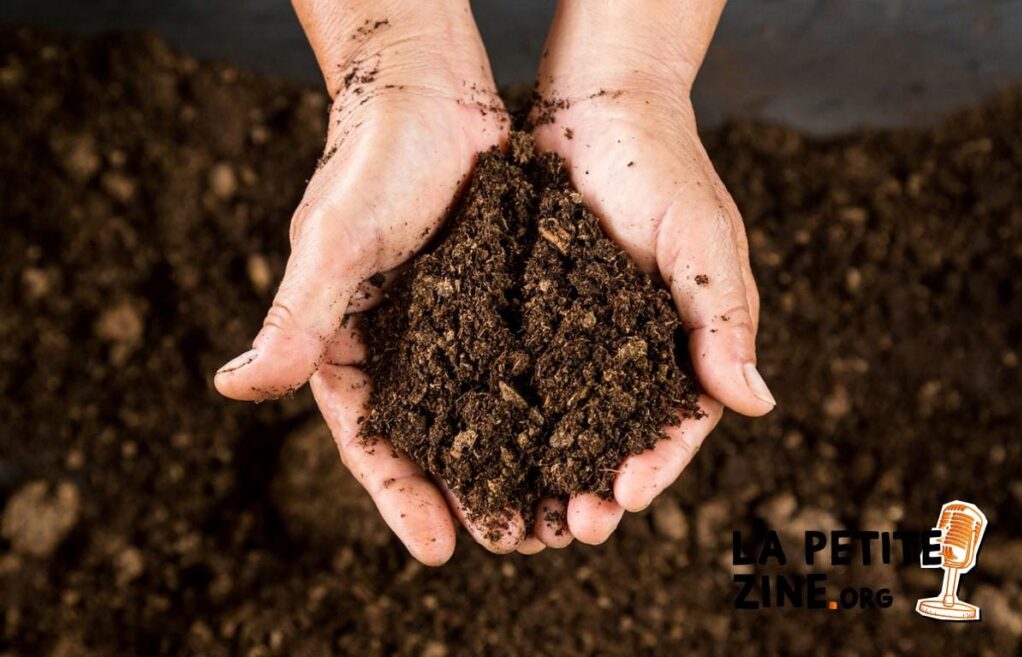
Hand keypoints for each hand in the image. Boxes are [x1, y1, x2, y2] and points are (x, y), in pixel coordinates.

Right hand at [214, 0, 517, 563]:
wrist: (430, 90)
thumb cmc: (372, 161)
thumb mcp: (335, 243)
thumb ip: (295, 319)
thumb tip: (233, 389)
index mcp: (346, 344)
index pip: (369, 438)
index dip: (400, 496)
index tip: (438, 551)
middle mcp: (398, 345)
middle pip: (431, 439)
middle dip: (466, 494)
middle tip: (512, 543)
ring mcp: (449, 326)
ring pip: (482, 410)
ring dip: (513, 461)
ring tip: (552, 510)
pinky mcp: (494, 300)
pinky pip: (519, 362)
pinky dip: (543, 402)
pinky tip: (578, 434)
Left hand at [527, 0, 774, 544]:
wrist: (595, 108)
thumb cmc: (662, 167)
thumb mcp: (702, 240)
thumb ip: (723, 318)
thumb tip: (757, 403)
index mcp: (682, 343)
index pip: (676, 423)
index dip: (654, 465)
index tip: (624, 499)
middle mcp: (627, 352)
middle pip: (614, 438)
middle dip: (595, 487)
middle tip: (569, 528)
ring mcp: (575, 339)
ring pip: (561, 422)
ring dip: (545, 471)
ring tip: (524, 514)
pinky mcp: (527, 317)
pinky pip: (515, 376)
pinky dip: (503, 418)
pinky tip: (478, 450)